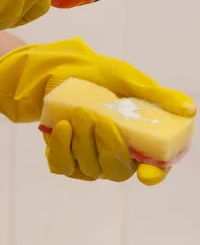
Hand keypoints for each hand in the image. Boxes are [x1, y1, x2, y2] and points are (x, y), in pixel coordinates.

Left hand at [0, 38, 195, 184]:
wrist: (57, 70)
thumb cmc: (97, 74)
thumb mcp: (127, 78)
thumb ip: (156, 95)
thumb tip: (189, 109)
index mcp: (138, 138)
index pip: (155, 167)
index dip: (155, 174)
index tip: (148, 173)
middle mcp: (116, 154)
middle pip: (118, 172)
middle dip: (106, 147)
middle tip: (96, 118)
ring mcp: (88, 159)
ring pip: (90, 169)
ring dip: (82, 141)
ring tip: (77, 112)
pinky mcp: (64, 158)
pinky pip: (63, 166)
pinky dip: (61, 148)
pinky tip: (61, 127)